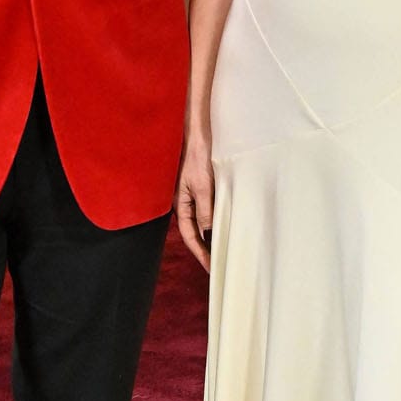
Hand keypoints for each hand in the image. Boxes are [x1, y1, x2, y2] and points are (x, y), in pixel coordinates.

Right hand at [175, 133, 213, 270]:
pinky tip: (221, 225)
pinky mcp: (198, 187)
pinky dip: (212, 221)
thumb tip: (209, 235)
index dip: (200, 252)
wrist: (196, 132)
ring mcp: (189, 195)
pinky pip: (204, 210)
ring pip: (199, 221)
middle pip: (192, 231)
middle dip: (203, 248)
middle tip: (216, 264)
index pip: (189, 235)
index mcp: (179, 204)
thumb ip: (206, 212)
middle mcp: (182, 202)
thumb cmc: (196, 156)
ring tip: (220, 250)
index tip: (211, 267)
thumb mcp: (203, 186)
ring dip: (208, 235)